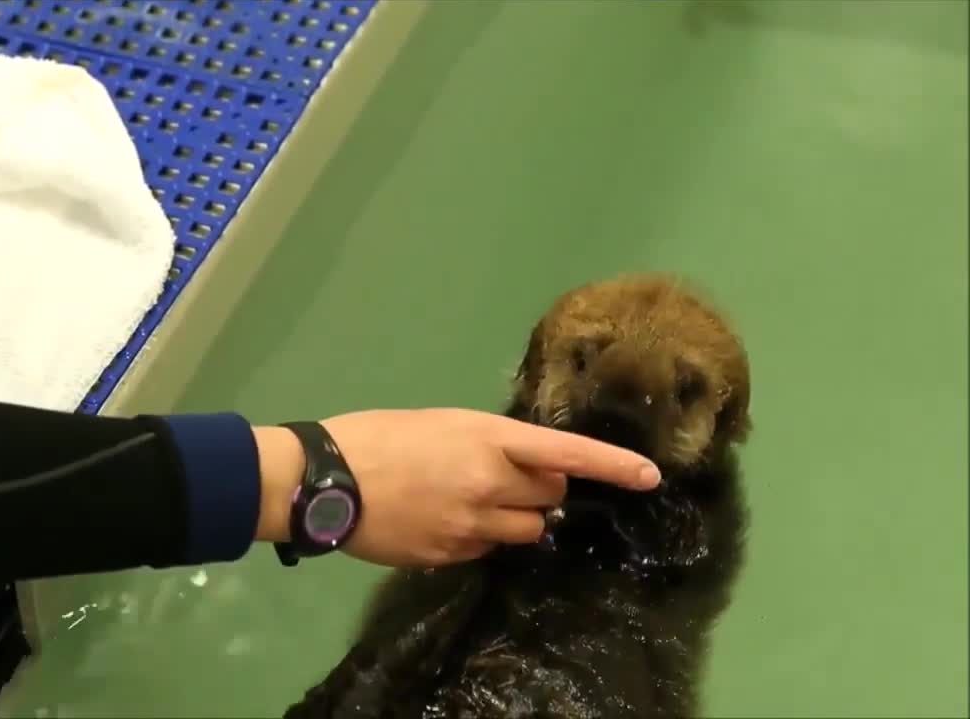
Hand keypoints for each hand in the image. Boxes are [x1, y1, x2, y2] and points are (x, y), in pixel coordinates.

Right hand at [253, 408, 659, 567]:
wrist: (327, 480)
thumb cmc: (377, 435)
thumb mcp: (441, 424)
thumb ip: (488, 445)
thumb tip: (518, 468)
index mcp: (487, 439)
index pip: (567, 453)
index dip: (613, 465)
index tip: (651, 476)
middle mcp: (490, 483)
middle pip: (550, 495)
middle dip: (540, 487)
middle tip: (502, 475)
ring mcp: (472, 525)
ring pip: (526, 530)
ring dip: (515, 517)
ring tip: (470, 500)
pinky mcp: (451, 555)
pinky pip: (486, 549)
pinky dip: (478, 536)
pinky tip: (441, 519)